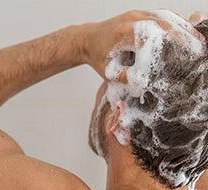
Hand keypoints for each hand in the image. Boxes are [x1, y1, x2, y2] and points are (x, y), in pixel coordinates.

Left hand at [82, 10, 205, 80]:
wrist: (86, 39)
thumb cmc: (98, 57)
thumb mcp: (110, 73)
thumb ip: (129, 78)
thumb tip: (149, 84)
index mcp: (126, 33)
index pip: (157, 38)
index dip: (175, 46)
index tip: (189, 56)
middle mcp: (134, 19)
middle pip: (167, 24)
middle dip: (186, 36)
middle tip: (200, 47)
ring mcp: (137, 14)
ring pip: (167, 17)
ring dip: (183, 27)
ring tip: (198, 39)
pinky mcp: (139, 14)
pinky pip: (161, 15)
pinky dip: (175, 22)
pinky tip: (186, 29)